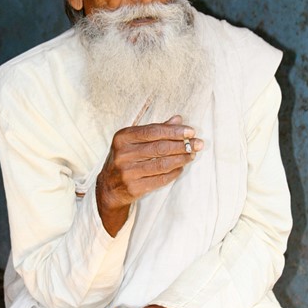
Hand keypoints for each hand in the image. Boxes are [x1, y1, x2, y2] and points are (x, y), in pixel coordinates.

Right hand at [96, 115, 202, 235]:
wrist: (109, 187)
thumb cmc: (125, 158)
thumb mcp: (134, 140)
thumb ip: (156, 130)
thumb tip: (179, 119)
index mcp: (122, 138)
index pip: (153, 131)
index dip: (174, 131)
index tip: (191, 131)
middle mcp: (123, 154)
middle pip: (159, 148)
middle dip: (182, 145)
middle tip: (198, 144)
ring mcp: (127, 173)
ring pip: (162, 164)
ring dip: (181, 159)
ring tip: (192, 155)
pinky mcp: (134, 188)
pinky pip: (160, 179)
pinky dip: (174, 173)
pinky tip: (181, 167)